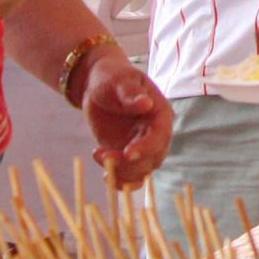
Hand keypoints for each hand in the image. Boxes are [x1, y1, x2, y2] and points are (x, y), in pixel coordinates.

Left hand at [75, 49, 172, 187]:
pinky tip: (105, 176)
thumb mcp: (119, 81)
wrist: (98, 87)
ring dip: (122, 172)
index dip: (147, 146)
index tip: (128, 152)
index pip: (160, 135)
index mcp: (160, 113)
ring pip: (141, 170)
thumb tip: (145, 103)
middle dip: (130, 163)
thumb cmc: (111, 78)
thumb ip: (130, 93)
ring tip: (99, 156)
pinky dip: (121, 181)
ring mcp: (142, 146)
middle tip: (103, 155)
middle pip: (153, 158)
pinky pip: (130, 175)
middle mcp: (155, 133)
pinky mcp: (128, 155)